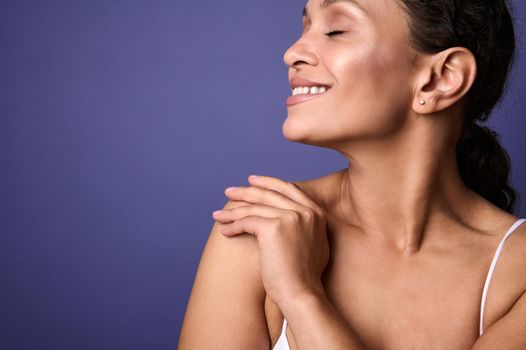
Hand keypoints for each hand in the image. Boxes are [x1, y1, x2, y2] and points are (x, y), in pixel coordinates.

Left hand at [212, 175, 329, 307]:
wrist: (302, 294)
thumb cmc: (304, 276)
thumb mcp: (314, 243)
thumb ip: (305, 224)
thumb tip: (290, 213)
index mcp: (316, 212)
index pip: (288, 188)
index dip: (268, 182)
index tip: (251, 180)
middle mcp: (304, 211)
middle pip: (268, 194)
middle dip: (245, 192)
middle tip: (229, 192)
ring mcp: (290, 217)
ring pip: (254, 208)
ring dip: (233, 211)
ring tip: (219, 215)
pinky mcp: (273, 227)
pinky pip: (246, 222)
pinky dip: (233, 226)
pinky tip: (225, 231)